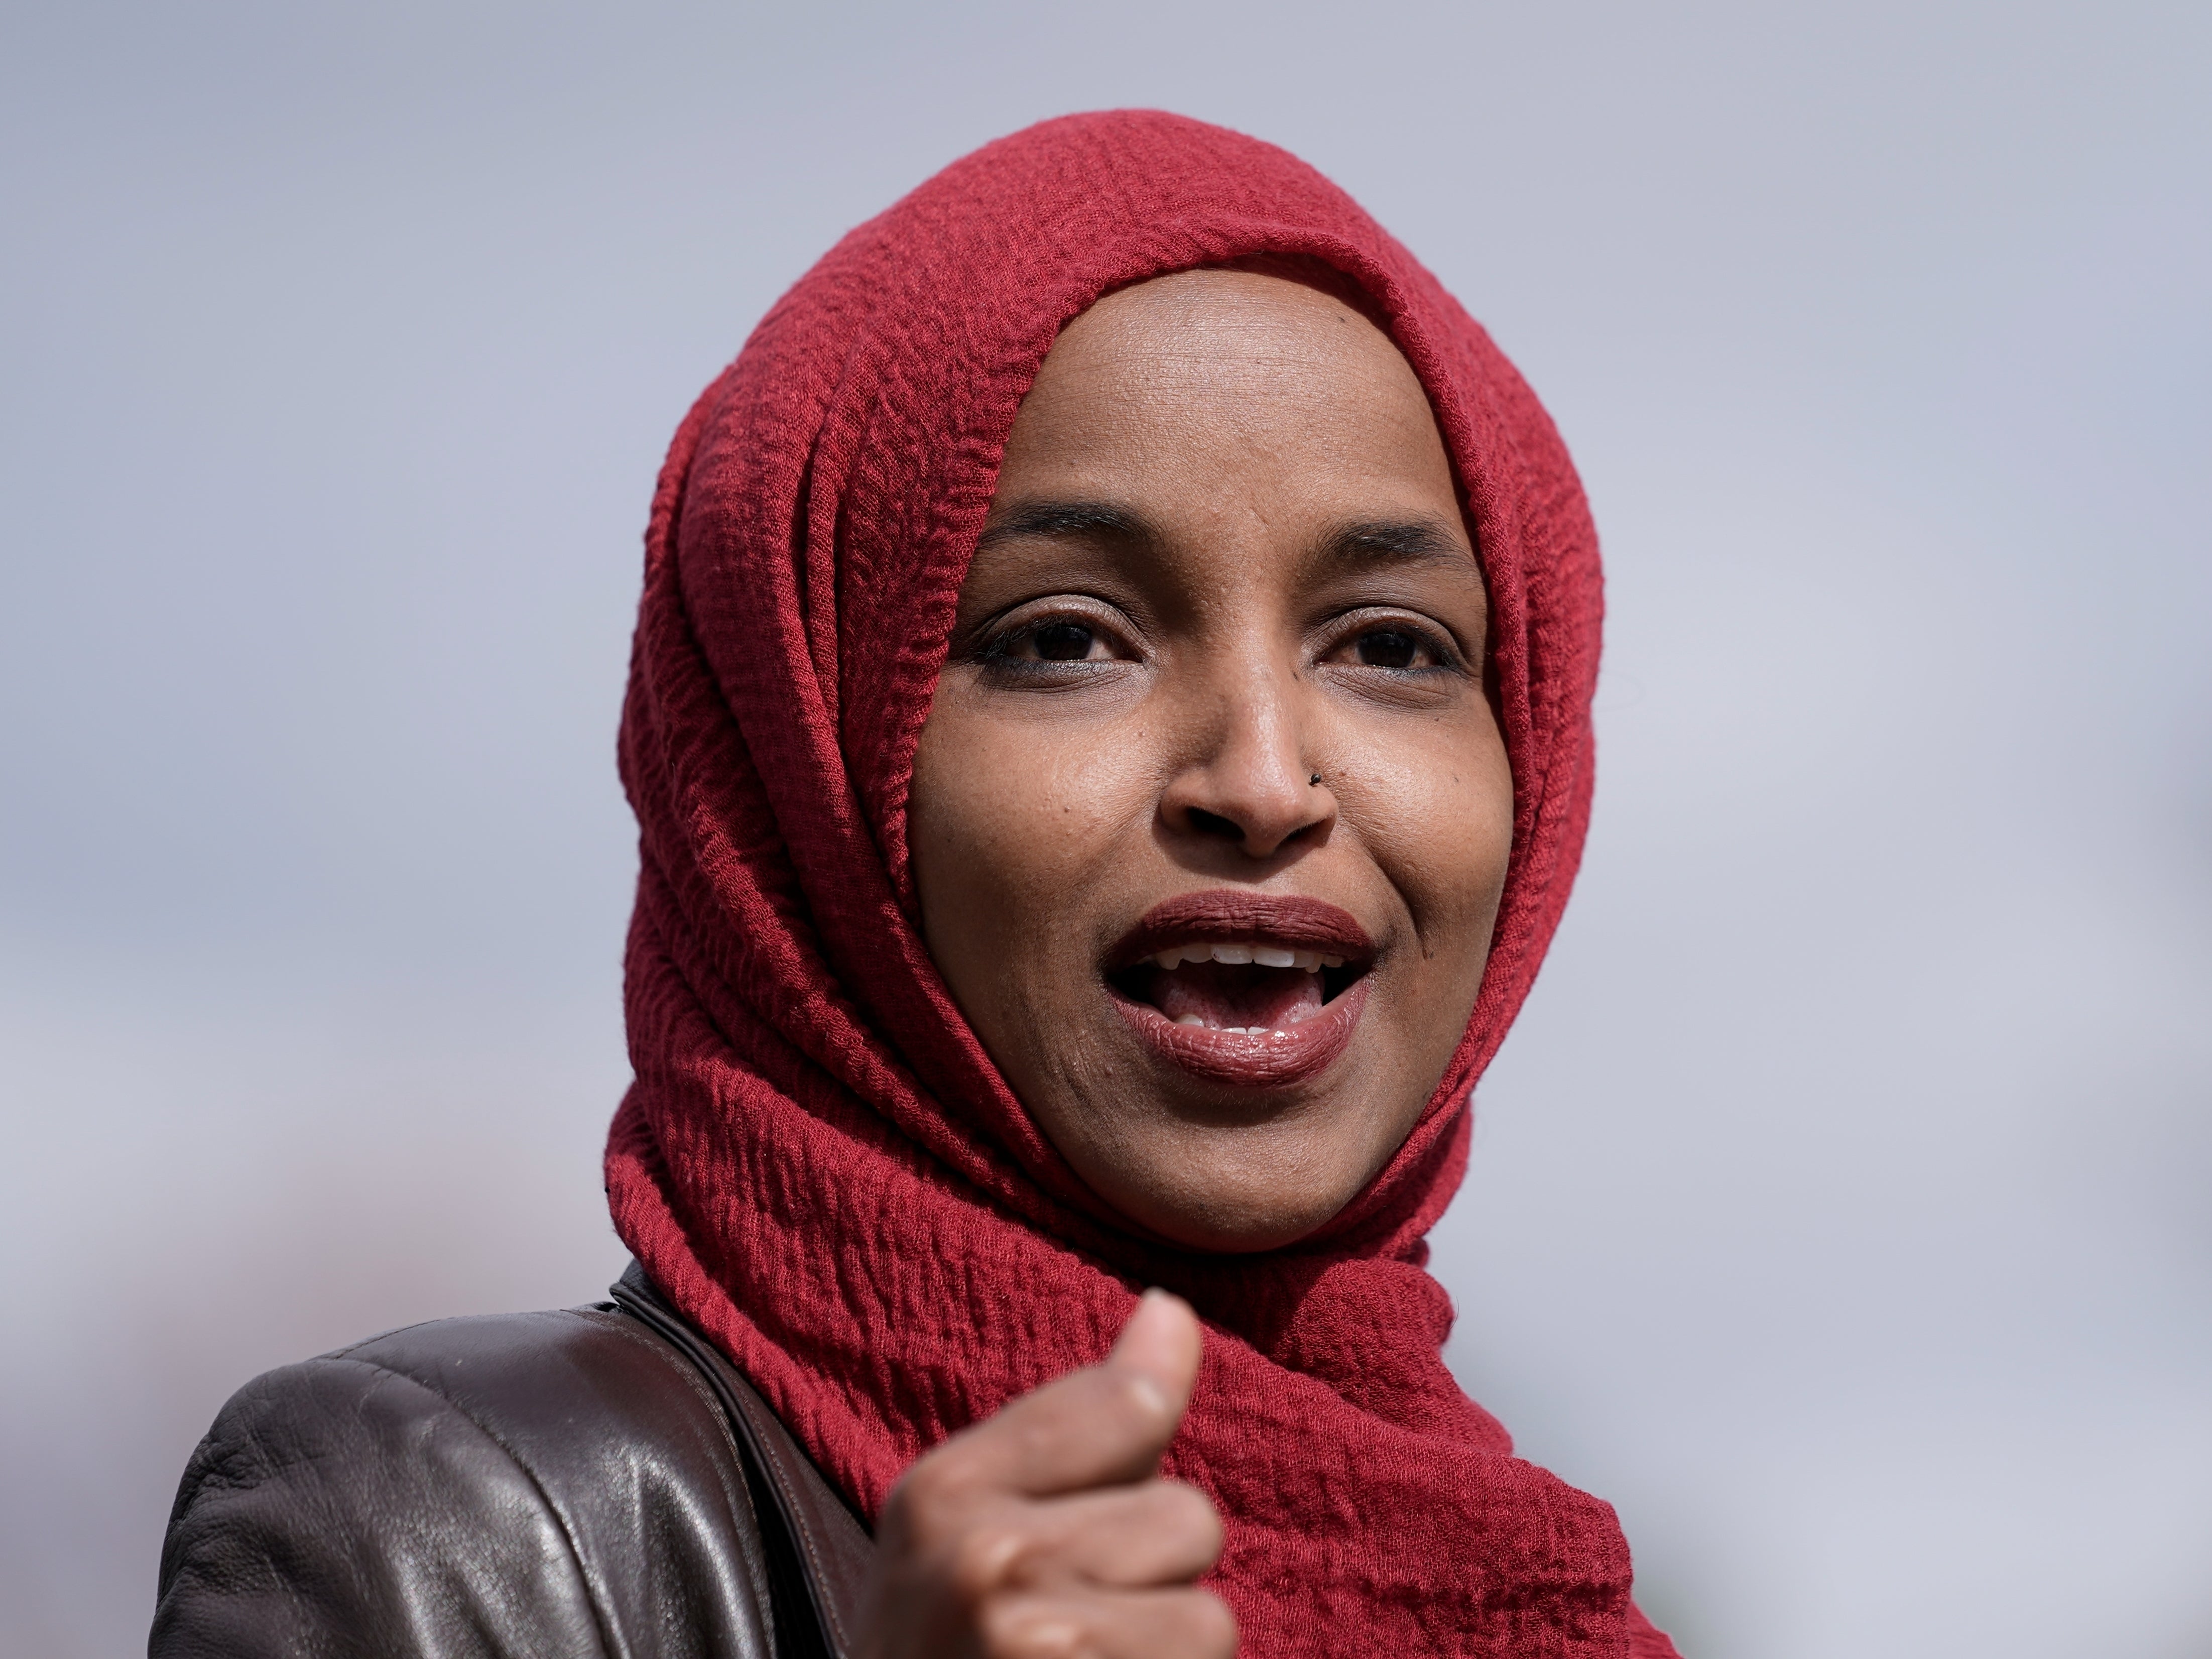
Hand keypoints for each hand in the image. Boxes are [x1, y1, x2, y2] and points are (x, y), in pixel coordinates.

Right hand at [857, 1289, 1233, 1658]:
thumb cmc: (942, 1652)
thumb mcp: (975, 1523)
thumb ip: (1091, 1417)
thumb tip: (1174, 1307)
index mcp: (944, 1495)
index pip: (1131, 1404)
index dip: (1132, 1470)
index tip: (1082, 1531)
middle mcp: (987, 1565)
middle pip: (1187, 1518)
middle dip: (1151, 1581)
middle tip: (1069, 1639)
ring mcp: (1043, 1651)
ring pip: (1211, 1621)